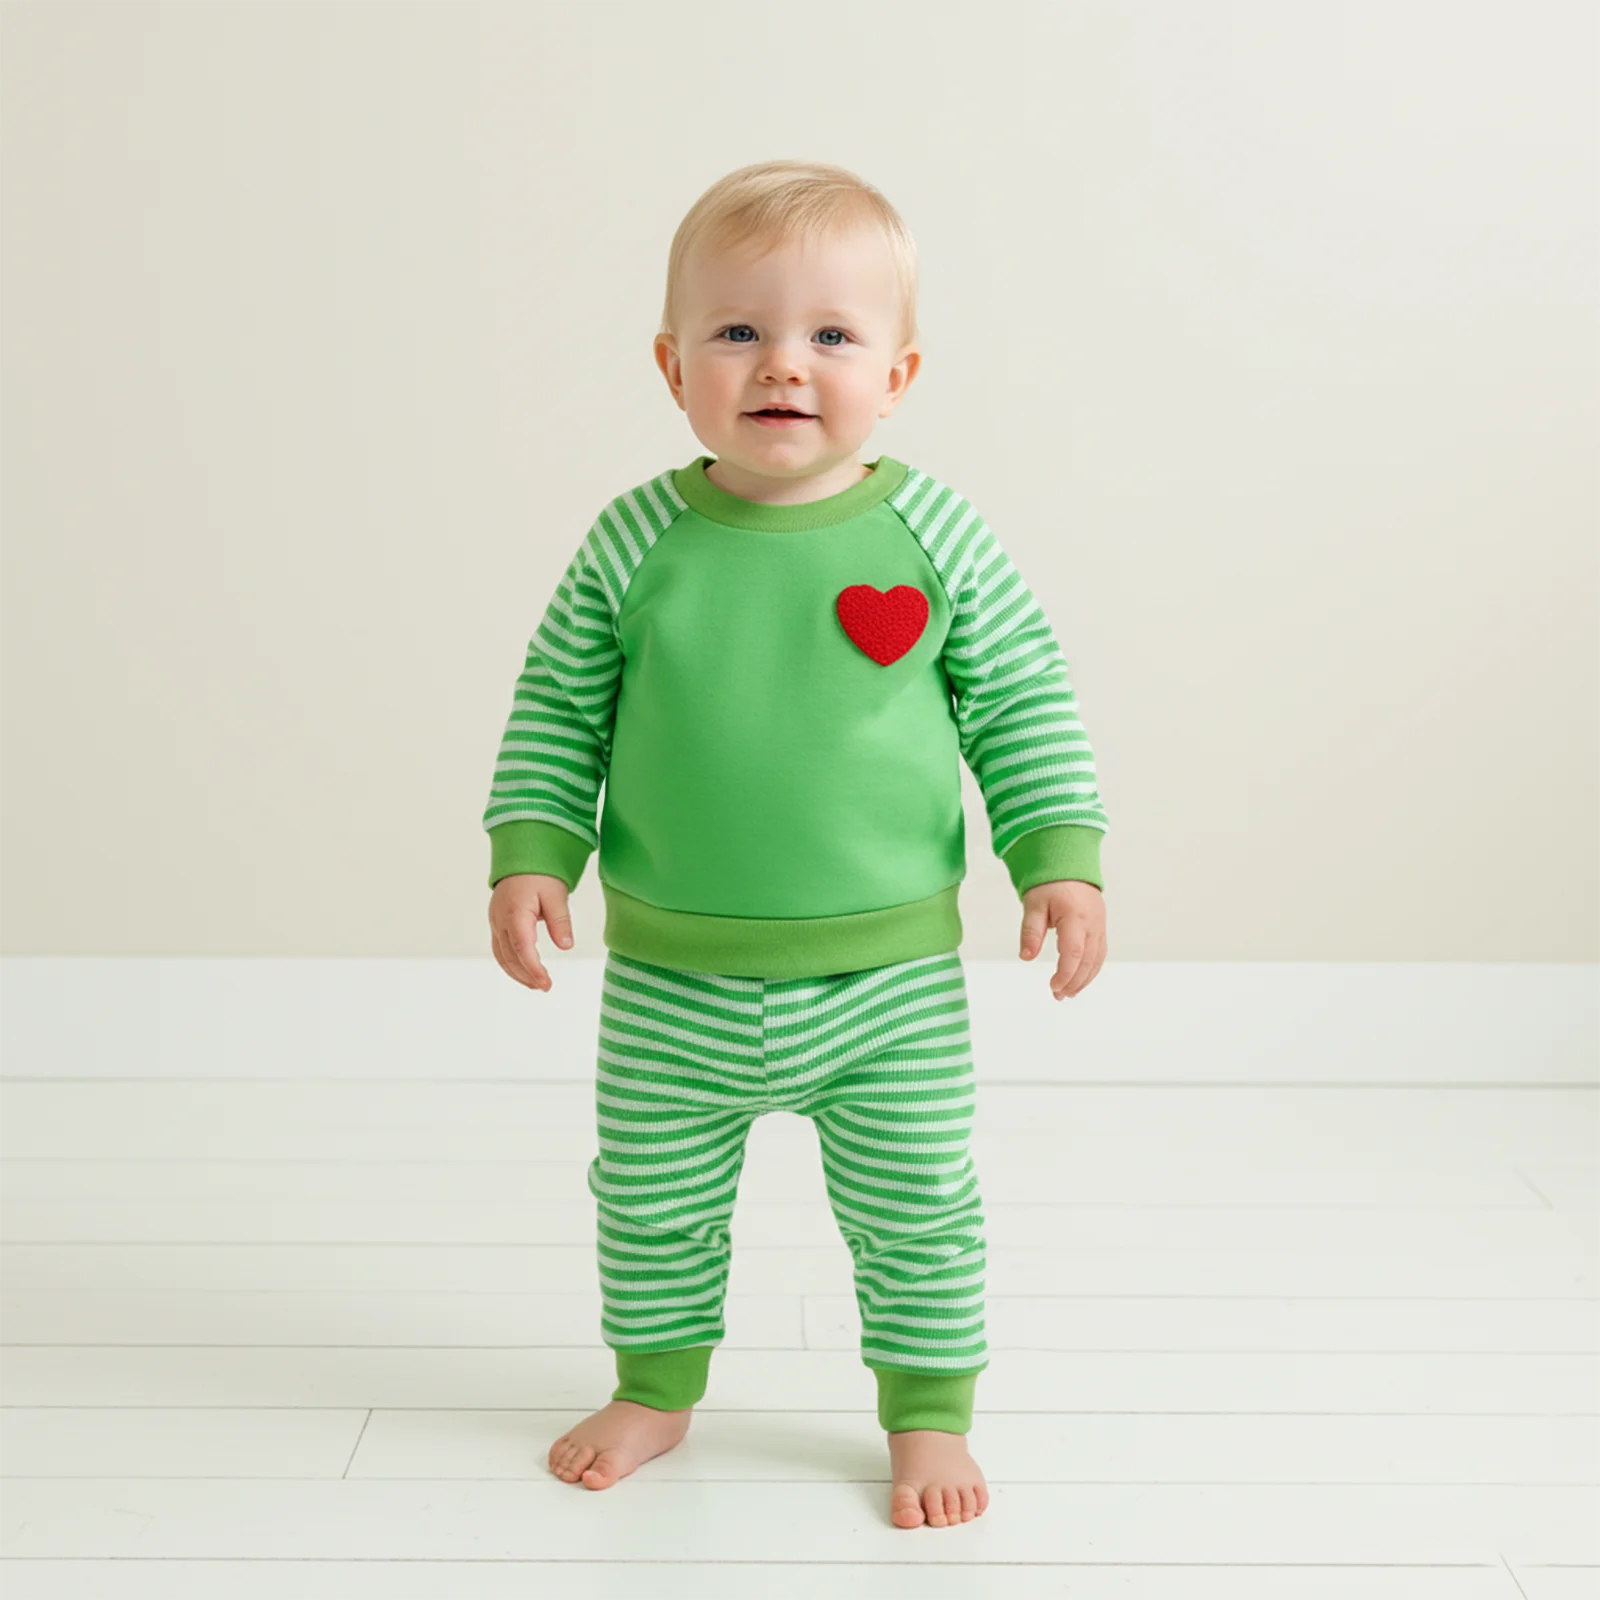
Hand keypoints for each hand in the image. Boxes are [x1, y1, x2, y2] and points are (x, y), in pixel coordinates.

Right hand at [489, 873, 572, 990]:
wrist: (522, 857)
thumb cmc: (540, 873)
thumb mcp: (556, 895)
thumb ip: (560, 921)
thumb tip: (566, 946)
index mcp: (515, 913)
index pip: (522, 949)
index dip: (533, 969)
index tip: (546, 983)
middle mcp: (500, 920)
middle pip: (510, 956)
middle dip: (526, 975)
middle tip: (545, 986)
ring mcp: (495, 921)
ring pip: (501, 955)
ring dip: (517, 973)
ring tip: (536, 984)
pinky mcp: (496, 922)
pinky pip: (499, 948)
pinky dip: (510, 963)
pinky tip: (523, 970)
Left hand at [1019, 880, 1106, 999]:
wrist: (1069, 865)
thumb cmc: (1050, 883)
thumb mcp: (1034, 904)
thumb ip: (1031, 931)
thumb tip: (1026, 957)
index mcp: (1075, 917)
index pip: (1074, 953)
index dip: (1065, 974)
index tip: (1053, 987)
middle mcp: (1092, 924)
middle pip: (1088, 961)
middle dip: (1074, 982)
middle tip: (1058, 996)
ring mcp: (1099, 926)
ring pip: (1097, 960)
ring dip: (1084, 979)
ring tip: (1068, 993)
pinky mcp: (1100, 928)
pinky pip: (1100, 953)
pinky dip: (1091, 969)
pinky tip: (1080, 979)